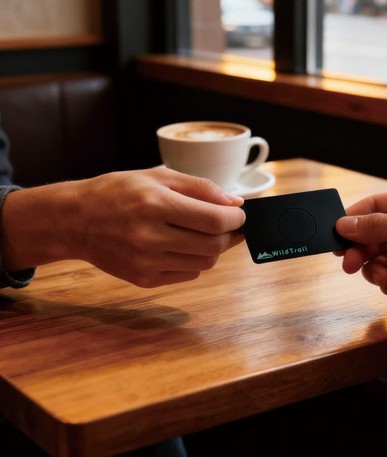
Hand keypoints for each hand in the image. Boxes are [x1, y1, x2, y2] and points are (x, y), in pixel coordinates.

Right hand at [1, 168, 245, 286]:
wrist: (75, 220)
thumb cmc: (117, 192)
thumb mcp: (158, 176)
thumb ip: (201, 188)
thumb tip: (236, 203)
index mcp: (156, 204)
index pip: (215, 220)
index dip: (236, 219)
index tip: (240, 215)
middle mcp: (151, 236)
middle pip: (214, 245)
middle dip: (231, 235)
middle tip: (232, 226)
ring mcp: (146, 262)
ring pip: (204, 263)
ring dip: (215, 249)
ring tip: (206, 235)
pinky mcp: (144, 279)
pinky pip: (187, 275)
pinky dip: (195, 262)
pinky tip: (184, 247)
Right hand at [336, 185, 386, 303]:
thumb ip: (378, 226)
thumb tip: (344, 224)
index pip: (374, 207)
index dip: (352, 221)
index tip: (334, 237)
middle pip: (374, 237)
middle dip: (360, 251)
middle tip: (348, 265)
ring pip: (383, 259)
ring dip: (376, 270)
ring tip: (382, 280)